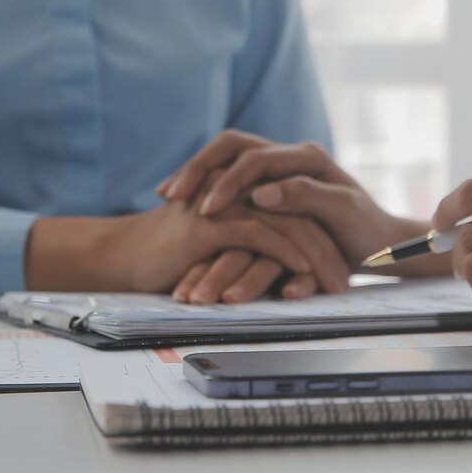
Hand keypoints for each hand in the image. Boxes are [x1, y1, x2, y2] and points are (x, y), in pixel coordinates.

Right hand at [24, 200, 348, 293]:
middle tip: (349, 279)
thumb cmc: (171, 256)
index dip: (324, 231)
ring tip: (338, 284)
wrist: (122, 257)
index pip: (297, 203)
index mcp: (243, 189)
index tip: (347, 264)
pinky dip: (287, 254)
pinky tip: (304, 273)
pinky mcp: (211, 221)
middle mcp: (237, 188)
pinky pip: (261, 234)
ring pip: (288, 221)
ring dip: (317, 255)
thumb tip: (288, 269)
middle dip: (329, 245)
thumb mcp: (221, 248)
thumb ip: (251, 244)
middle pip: (301, 210)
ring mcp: (225, 201)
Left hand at [158, 130, 435, 274]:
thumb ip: (243, 207)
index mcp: (280, 160)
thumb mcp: (277, 220)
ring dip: (238, 190)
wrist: (380, 247)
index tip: (163, 194)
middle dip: (209, 175)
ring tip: (208, 213)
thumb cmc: (322, 234)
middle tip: (178, 199)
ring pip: (274, 172)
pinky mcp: (345, 200)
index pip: (229, 148)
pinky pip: (312, 196)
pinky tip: (262, 207)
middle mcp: (300, 159)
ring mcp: (324, 176)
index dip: (194, 166)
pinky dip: (287, 200)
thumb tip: (189, 202)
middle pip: (247, 152)